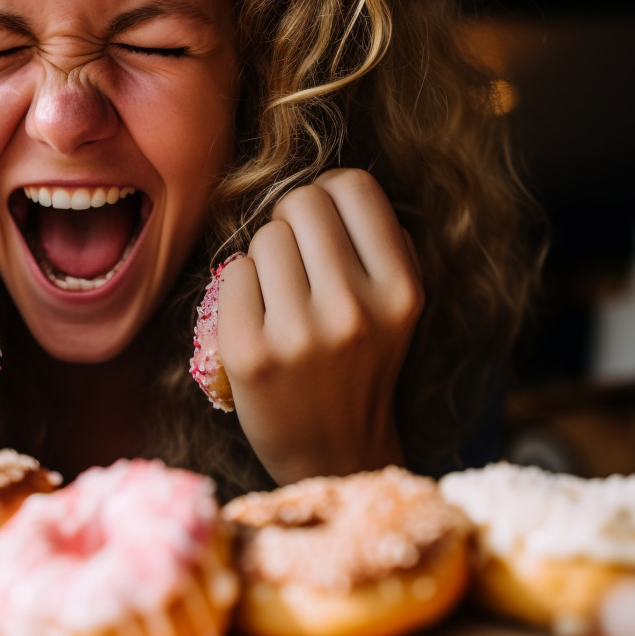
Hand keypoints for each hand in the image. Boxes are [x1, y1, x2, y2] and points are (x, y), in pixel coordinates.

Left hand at [218, 168, 422, 483]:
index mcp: (402, 289)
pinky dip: (239, 289)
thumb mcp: (395, 303)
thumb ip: (373, 242)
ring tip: (280, 299)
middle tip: (296, 265)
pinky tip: (257, 320)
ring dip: (264, 258)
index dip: (329, 197)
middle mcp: (356, 309)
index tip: (325, 228)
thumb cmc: (357, 362)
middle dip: (292, 223)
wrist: (333, 451)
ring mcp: (301, 334)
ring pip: (263, 236)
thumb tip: (324, 184)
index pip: (352, 184)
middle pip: (300, 202)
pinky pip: (232, 273)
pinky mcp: (250, 354)